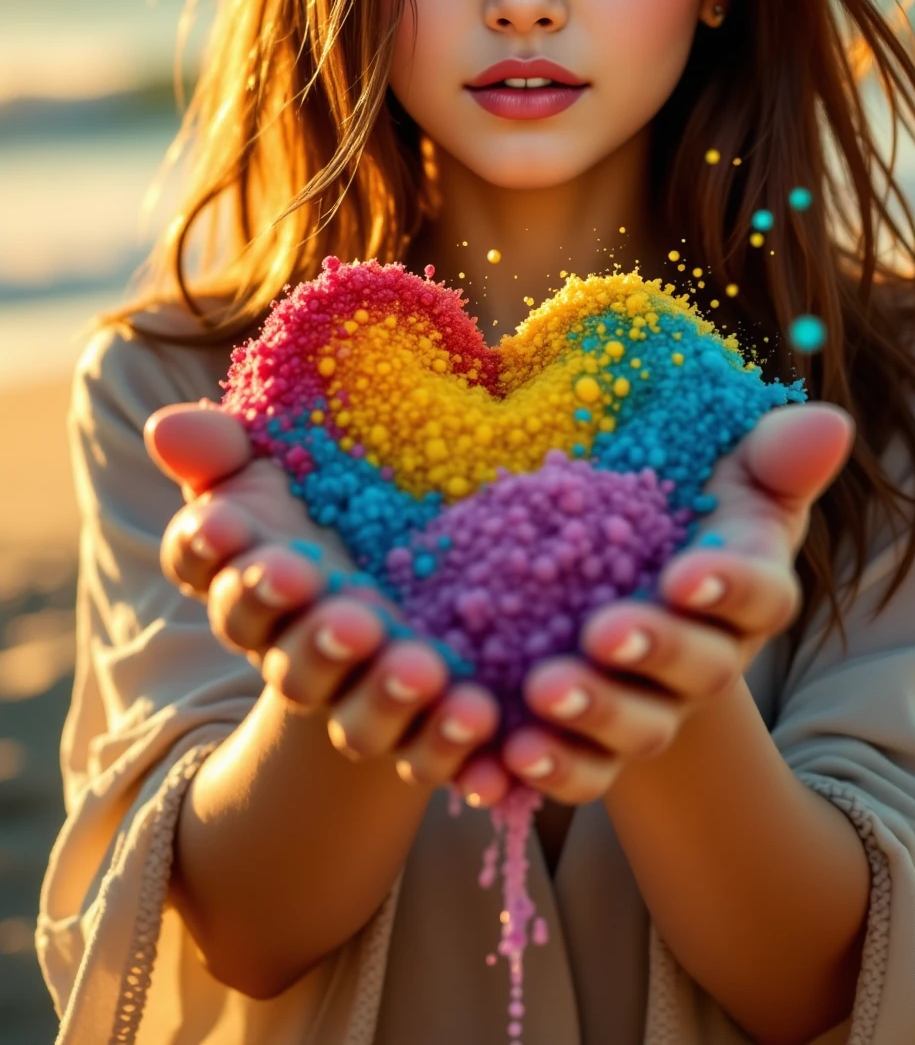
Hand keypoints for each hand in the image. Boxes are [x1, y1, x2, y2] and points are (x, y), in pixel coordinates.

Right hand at [146, 402, 503, 794]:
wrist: (402, 594)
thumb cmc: (328, 510)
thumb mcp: (283, 466)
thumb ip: (227, 451)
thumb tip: (170, 424)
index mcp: (251, 585)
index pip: (211, 572)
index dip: (209, 550)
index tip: (224, 523)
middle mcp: (296, 653)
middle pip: (291, 661)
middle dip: (318, 641)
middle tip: (351, 615)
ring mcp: (360, 698)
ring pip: (359, 719)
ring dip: (386, 697)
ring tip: (424, 668)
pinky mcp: (423, 729)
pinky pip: (431, 755)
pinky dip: (450, 743)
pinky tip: (479, 715)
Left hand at [461, 402, 853, 806]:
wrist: (620, 571)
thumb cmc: (685, 509)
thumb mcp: (728, 472)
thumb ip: (774, 456)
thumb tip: (829, 424)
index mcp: (748, 592)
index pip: (759, 595)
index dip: (728, 589)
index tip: (683, 573)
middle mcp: (708, 661)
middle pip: (699, 670)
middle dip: (655, 652)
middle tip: (602, 631)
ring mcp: (654, 707)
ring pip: (640, 729)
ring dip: (596, 715)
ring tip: (543, 691)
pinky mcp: (595, 743)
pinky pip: (582, 770)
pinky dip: (551, 768)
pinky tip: (510, 753)